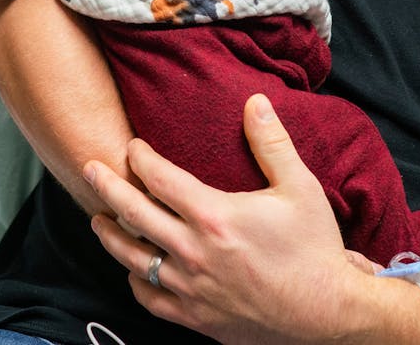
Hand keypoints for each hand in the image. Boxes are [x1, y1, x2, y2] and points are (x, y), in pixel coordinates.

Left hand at [82, 94, 374, 344]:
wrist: (329, 314)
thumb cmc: (315, 249)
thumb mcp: (300, 188)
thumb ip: (272, 143)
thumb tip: (254, 101)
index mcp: (214, 216)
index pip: (158, 178)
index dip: (139, 158)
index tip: (132, 146)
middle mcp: (193, 252)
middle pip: (132, 214)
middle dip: (106, 187)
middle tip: (90, 169)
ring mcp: (191, 288)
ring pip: (133, 259)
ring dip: (111, 236)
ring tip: (99, 220)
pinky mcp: (196, 317)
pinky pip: (151, 299)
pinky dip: (137, 281)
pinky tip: (134, 271)